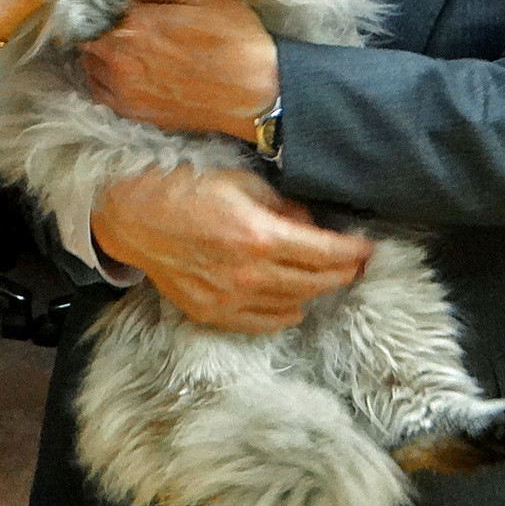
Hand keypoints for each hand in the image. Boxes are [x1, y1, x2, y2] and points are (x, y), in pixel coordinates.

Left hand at [81, 0, 278, 142]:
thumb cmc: (234, 38)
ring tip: (125, 42)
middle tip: (117, 16)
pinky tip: (126, 67)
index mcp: (135, 24)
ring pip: (88, 62)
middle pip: (84, 35)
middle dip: (96, 23)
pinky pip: (99, 90)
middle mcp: (120, 59)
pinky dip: (104, 76)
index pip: (89, 6)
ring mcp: (124, 90)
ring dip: (99, 49)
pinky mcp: (133, 112)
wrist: (257, 91)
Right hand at [91, 165, 371, 333]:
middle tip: (354, 263)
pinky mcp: (214, 314)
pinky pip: (265, 322)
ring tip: (324, 276)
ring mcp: (231, 300)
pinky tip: (291, 296)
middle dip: (342, 272)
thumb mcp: (244, 183)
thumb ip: (283, 207)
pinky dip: (285, 310)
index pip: (326, 253)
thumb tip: (310, 225)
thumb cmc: (189, 190)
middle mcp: (249, 275)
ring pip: (295, 305)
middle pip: (316, 283)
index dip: (353, 251)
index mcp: (260, 237)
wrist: (137, 217)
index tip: (368, 247)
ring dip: (315, 291)